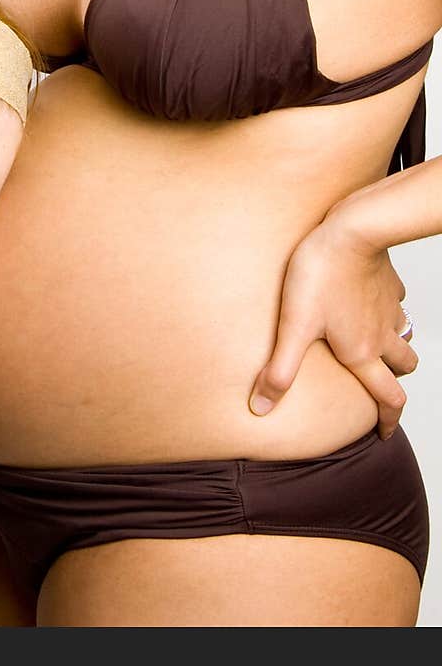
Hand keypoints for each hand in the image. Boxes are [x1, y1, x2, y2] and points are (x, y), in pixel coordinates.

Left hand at [249, 208, 418, 438]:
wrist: (350, 231)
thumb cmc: (320, 276)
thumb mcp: (294, 327)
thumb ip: (279, 370)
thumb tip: (261, 408)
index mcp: (362, 352)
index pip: (387, 398)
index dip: (387, 421)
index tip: (382, 433)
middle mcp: (382, 335)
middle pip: (403, 368)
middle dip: (394, 380)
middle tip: (377, 384)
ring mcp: (389, 307)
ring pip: (405, 335)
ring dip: (396, 345)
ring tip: (376, 345)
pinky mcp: (388, 282)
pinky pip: (396, 301)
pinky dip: (388, 309)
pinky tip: (370, 301)